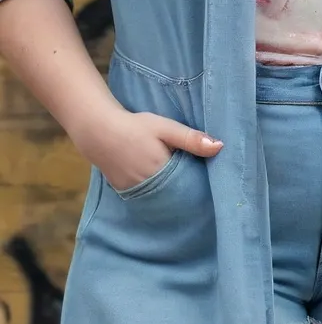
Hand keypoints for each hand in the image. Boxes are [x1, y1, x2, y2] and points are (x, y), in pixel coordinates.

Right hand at [72, 105, 222, 192]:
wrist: (99, 131)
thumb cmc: (136, 127)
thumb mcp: (166, 128)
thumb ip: (191, 139)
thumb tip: (220, 147)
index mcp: (163, 173)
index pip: (190, 185)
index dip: (200, 182)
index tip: (211, 177)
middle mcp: (149, 188)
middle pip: (176, 194)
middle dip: (188, 189)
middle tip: (199, 180)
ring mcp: (135, 192)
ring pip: (162, 197)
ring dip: (172, 192)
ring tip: (184, 182)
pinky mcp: (125, 192)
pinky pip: (147, 196)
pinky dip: (157, 191)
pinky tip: (163, 182)